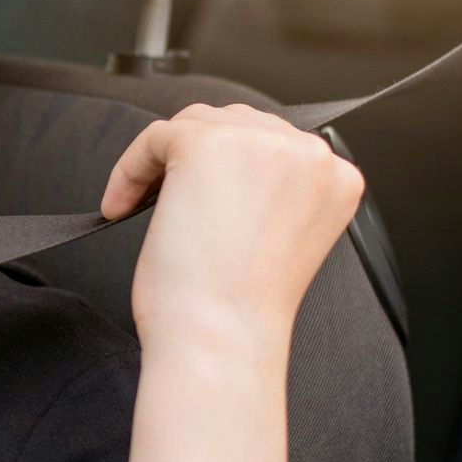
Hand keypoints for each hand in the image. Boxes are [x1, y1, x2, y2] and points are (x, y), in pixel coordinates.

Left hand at [100, 103, 364, 362]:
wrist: (221, 337)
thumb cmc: (242, 308)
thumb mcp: (282, 236)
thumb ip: (274, 191)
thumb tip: (228, 167)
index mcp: (338, 178)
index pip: (276, 144)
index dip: (230, 169)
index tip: (202, 197)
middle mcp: (309, 153)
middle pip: (237, 123)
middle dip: (197, 161)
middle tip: (168, 203)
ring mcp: (260, 142)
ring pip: (196, 125)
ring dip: (165, 163)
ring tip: (145, 206)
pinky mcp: (206, 144)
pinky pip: (154, 137)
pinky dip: (131, 169)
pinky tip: (123, 205)